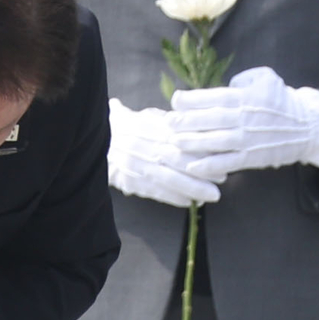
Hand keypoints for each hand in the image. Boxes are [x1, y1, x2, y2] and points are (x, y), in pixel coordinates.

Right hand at [105, 102, 220, 207]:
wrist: (96, 140)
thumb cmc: (130, 127)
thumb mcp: (149, 117)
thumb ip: (172, 122)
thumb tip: (200, 123)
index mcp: (150, 127)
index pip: (180, 139)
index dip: (201, 150)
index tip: (220, 156)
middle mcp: (143, 146)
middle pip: (177, 160)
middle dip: (202, 171)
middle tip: (223, 179)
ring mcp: (135, 165)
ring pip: (167, 179)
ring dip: (191, 188)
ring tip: (211, 195)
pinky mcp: (129, 181)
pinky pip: (154, 191)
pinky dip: (172, 198)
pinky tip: (188, 202)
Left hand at [166, 67, 318, 178]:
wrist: (307, 127)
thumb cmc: (282, 100)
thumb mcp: (266, 78)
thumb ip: (243, 79)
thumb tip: (225, 85)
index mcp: (247, 96)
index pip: (215, 96)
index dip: (193, 99)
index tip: (176, 99)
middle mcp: (246, 117)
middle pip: (212, 119)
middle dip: (188, 121)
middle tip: (169, 122)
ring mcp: (249, 139)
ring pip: (217, 141)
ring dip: (194, 143)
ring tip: (175, 142)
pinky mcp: (252, 157)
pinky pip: (228, 162)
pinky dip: (210, 166)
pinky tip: (193, 167)